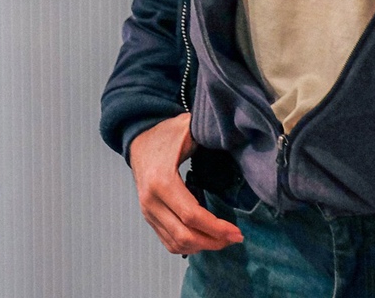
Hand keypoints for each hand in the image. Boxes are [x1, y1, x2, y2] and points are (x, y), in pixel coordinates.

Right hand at [129, 113, 243, 254]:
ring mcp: (148, 212)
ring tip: (222, 239)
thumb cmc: (164, 133)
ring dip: (201, 246)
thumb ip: (207, 133)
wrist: (138, 138)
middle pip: (185, 236)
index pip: (192, 215)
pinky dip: (187, 247)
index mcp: (162, 181)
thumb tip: (231, 135)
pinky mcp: (148, 217)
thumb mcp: (186, 127)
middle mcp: (152, 201)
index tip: (236, 232)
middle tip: (234, 238)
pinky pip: (168, 242)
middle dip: (213, 241)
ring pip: (176, 243)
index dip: (216, 228)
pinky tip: (204, 239)